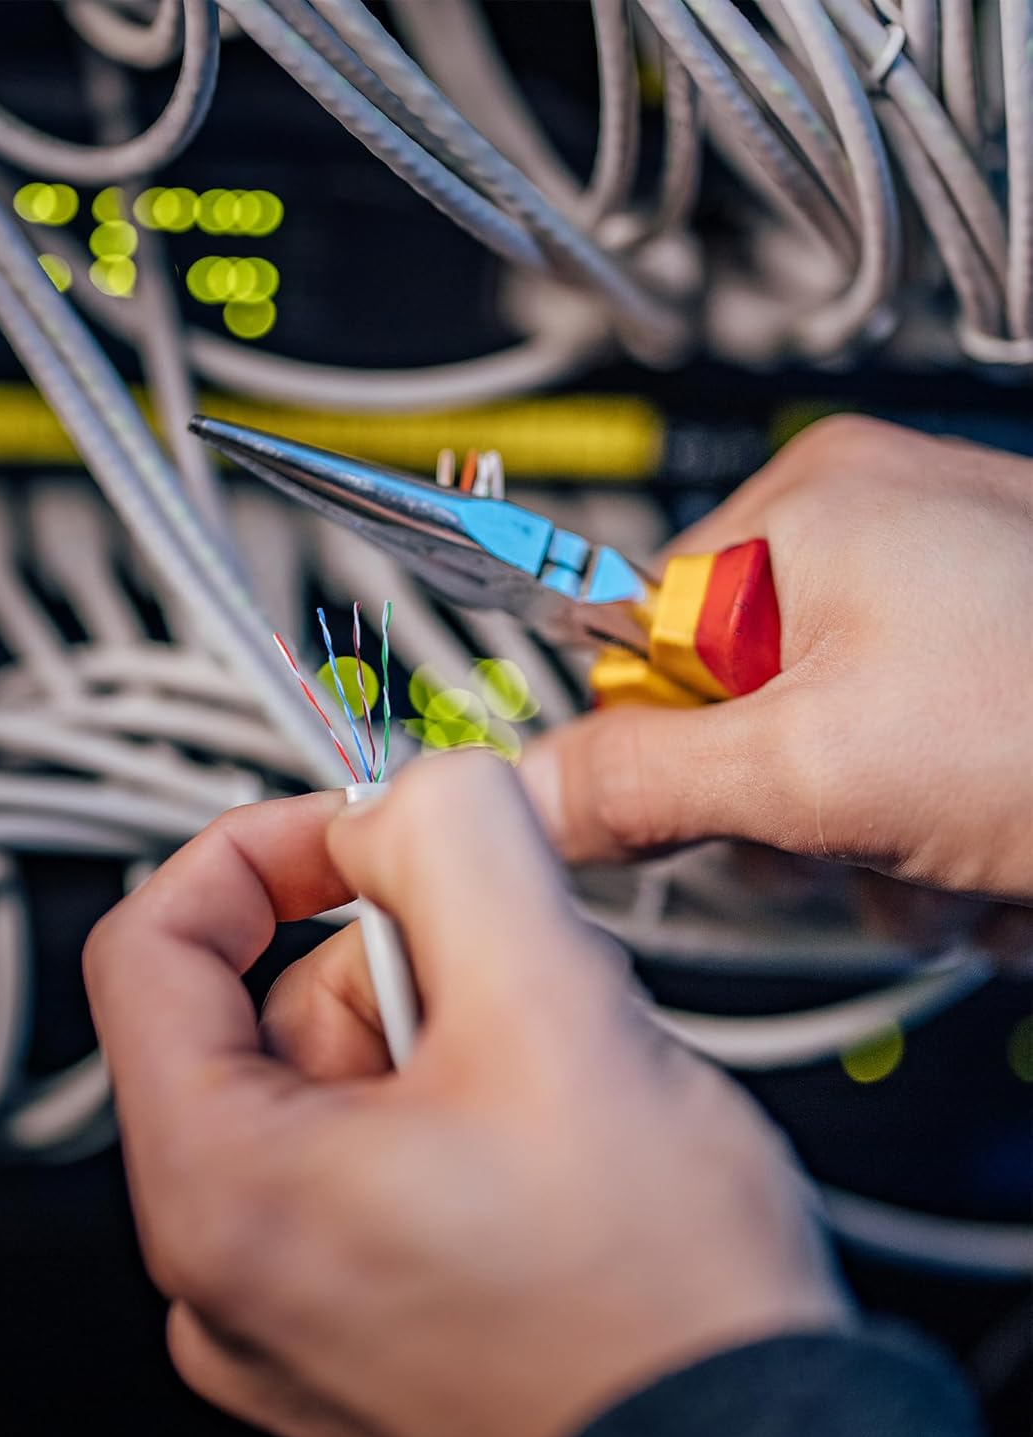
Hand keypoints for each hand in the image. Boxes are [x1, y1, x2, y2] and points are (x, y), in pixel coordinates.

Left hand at [83, 752, 846, 1436]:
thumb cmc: (661, 1316)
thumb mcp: (556, 1007)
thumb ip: (459, 844)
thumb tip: (401, 797)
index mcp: (221, 1194)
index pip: (147, 947)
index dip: (251, 853)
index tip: (351, 832)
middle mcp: (231, 1273)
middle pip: (266, 1015)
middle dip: (401, 958)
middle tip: (520, 988)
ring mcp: (296, 1312)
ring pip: (338, 1082)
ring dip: (452, 1036)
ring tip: (561, 1089)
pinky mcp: (366, 1328)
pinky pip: (376, 1157)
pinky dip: (460, 1111)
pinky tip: (556, 1152)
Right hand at [518, 417, 1032, 901]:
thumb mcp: (820, 769)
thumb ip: (644, 783)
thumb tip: (526, 794)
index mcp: (809, 500)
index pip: (640, 643)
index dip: (668, 752)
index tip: (725, 815)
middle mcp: (873, 523)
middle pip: (731, 710)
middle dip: (787, 819)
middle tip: (855, 845)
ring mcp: (945, 587)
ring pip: (822, 753)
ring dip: (870, 849)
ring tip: (946, 861)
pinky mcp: (995, 648)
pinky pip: (901, 757)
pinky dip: (933, 828)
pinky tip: (985, 853)